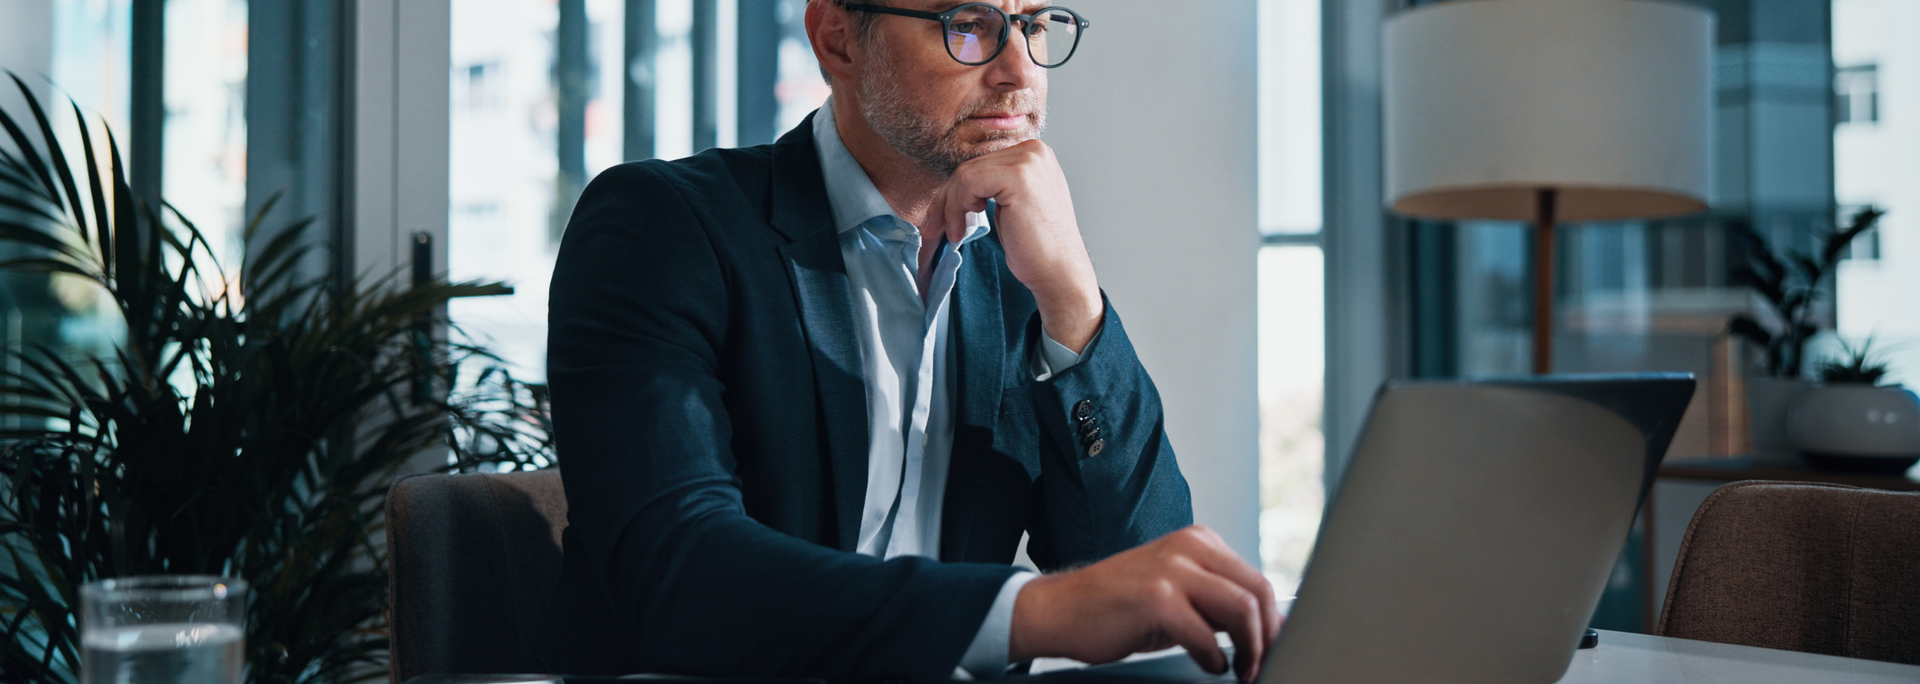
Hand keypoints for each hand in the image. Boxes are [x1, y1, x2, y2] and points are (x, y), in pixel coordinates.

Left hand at [929, 139, 1102, 351]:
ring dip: (950, 208)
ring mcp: (1028, 161)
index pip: (980, 162)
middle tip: (933, 229)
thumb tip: (950, 184)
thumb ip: (991, 185)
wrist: (1060, 273)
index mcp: (1034, 154)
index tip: (940, 219)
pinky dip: (957, 208)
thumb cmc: (1036, 246)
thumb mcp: (1010, 204)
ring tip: (955, 234)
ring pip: (964, 174)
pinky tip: (964, 230)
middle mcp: (1034, 150)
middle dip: (946, 200)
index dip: (955, 191)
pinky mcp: (1018, 176)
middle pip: (970, 166)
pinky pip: (968, 183)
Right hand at [1009, 526, 1282, 681]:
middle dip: (1269, 636)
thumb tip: (1265, 629)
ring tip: (1242, 670)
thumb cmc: (1118, 606)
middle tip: (1262, 666)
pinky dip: (1215, 658)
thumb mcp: (1175, 593)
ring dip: (1250, 649)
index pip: (1257, 580)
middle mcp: (1189, 548)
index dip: (1273, 622)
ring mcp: (1171, 570)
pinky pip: (1206, 635)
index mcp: (1198, 542)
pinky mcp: (1156, 598)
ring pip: (1242, 609)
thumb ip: (1215, 602)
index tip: (1274, 649)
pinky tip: (1208, 665)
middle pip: (1258, 591)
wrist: (1060, 609)